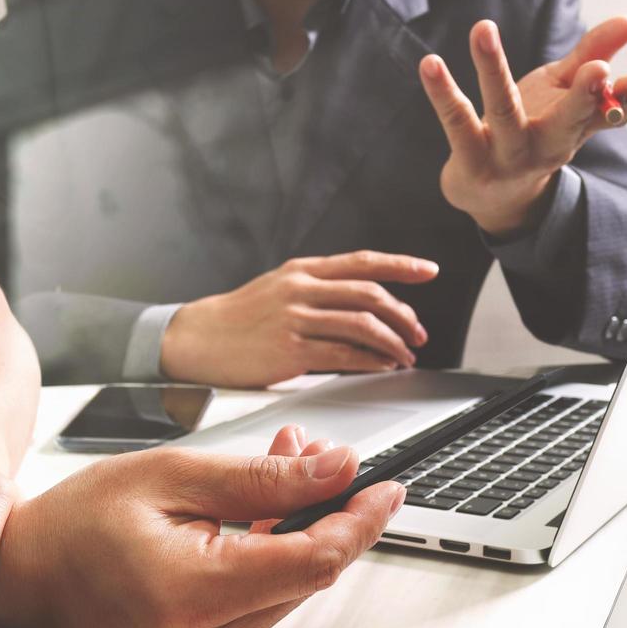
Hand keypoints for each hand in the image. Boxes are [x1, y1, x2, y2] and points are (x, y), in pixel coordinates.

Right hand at [0, 425, 404, 627]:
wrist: (25, 578)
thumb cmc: (78, 524)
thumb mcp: (172, 476)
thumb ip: (262, 479)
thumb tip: (337, 470)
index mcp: (192, 595)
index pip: (312, 562)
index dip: (358, 521)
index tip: (386, 486)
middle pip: (306, 576)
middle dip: (326, 512)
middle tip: (316, 453)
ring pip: (288, 589)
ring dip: (298, 531)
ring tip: (281, 468)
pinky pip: (261, 603)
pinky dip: (271, 556)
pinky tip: (261, 512)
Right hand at [160, 251, 438, 387]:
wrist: (197, 339)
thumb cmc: (238, 319)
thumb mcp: (278, 288)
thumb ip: (316, 291)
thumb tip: (359, 304)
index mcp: (302, 271)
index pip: (362, 262)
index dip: (401, 265)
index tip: (429, 270)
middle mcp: (301, 289)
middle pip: (369, 294)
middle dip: (403, 314)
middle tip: (418, 332)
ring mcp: (295, 318)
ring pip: (361, 324)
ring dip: (393, 341)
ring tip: (405, 354)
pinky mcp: (289, 349)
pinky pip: (343, 353)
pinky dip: (370, 360)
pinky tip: (382, 365)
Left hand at [419, 17, 626, 235]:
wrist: (490, 196)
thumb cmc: (534, 131)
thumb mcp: (563, 94)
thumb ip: (592, 55)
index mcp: (574, 130)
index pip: (607, 116)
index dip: (625, 100)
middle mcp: (546, 147)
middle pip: (567, 122)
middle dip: (583, 97)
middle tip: (597, 68)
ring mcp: (507, 157)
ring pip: (503, 111)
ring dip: (494, 68)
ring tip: (483, 27)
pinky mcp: (470, 161)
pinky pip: (456, 122)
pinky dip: (442, 92)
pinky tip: (430, 63)